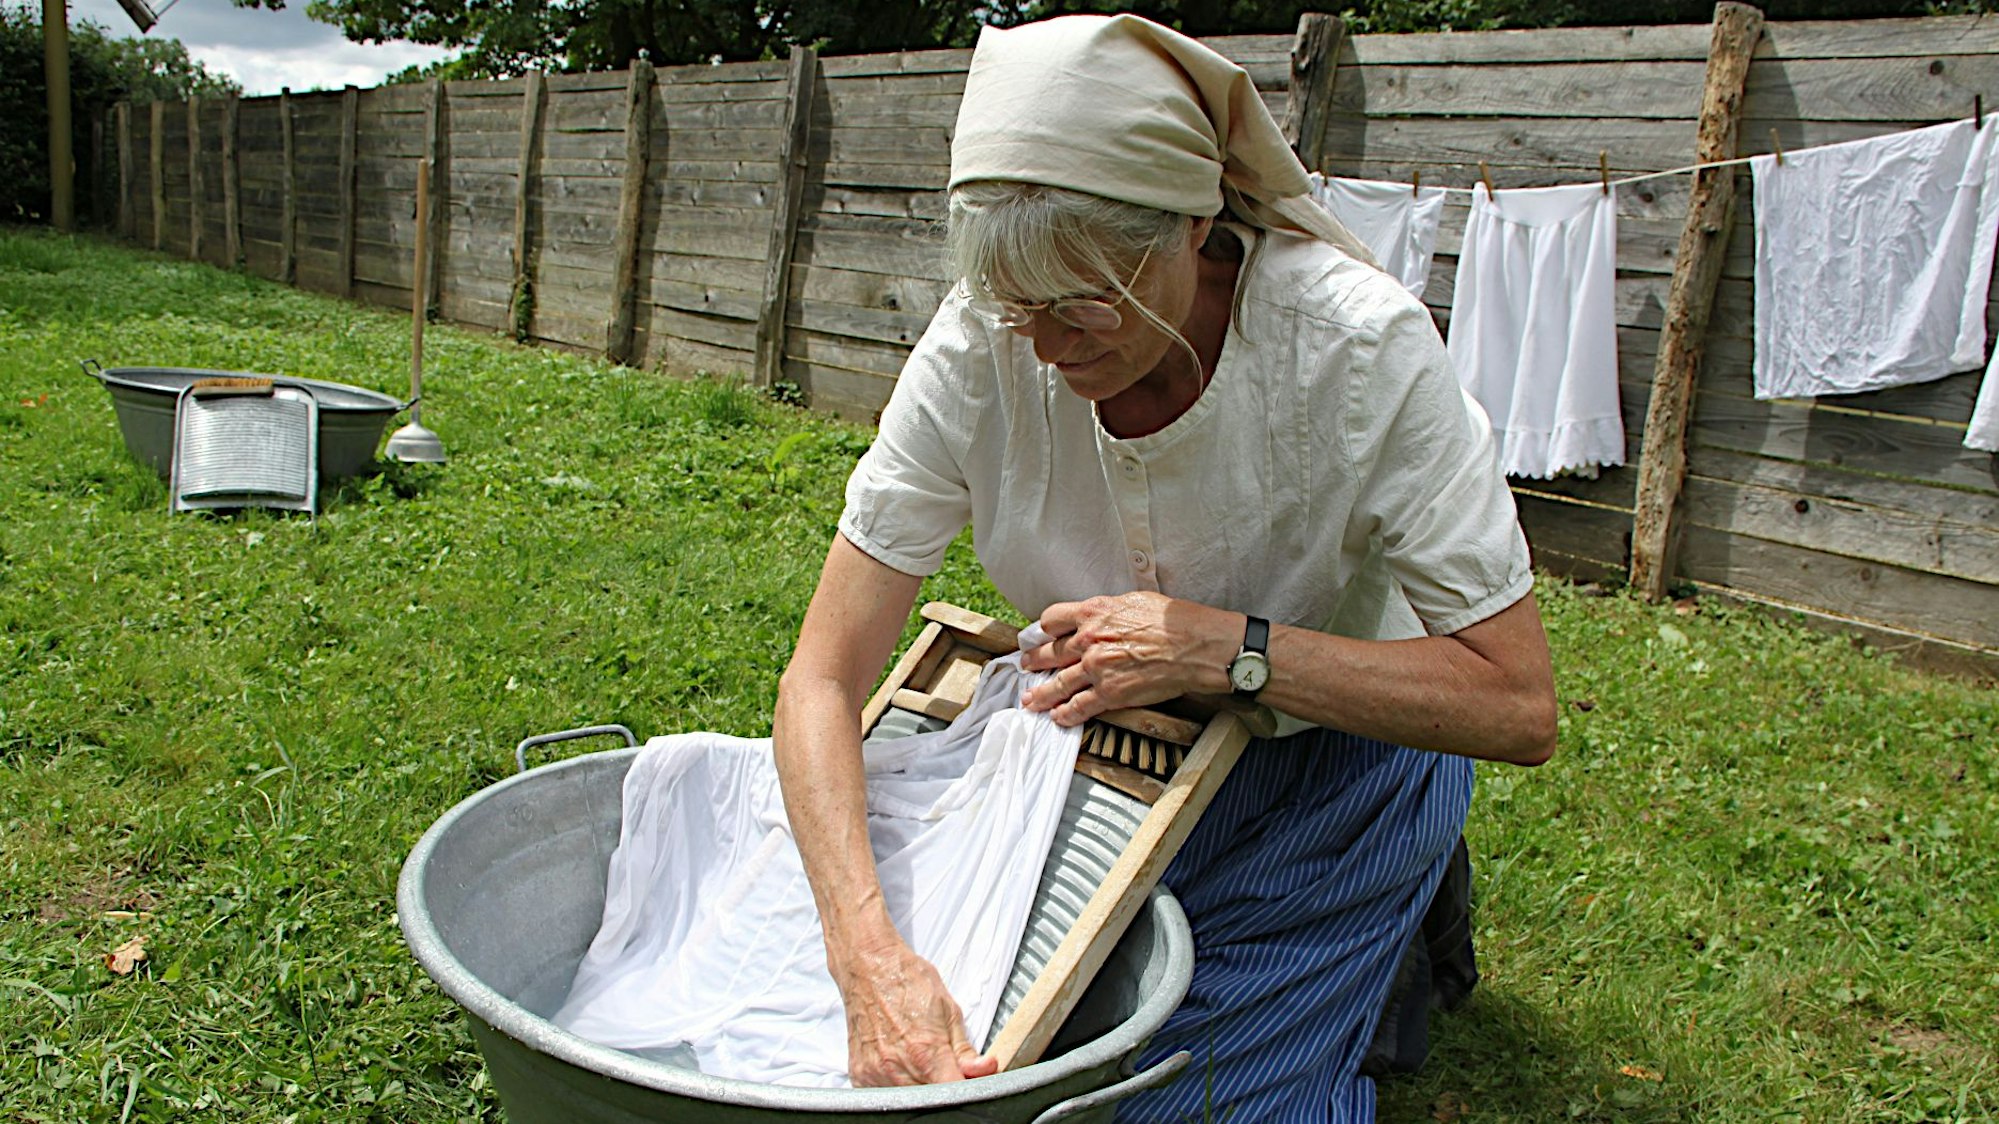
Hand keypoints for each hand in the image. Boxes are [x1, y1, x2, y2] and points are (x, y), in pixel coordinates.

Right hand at [836, 937, 998, 1085]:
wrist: (868, 966)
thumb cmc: (906, 981)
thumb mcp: (948, 1010)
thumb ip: (965, 1049)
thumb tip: (985, 1070)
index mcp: (925, 1052)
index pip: (954, 1092)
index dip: (966, 1090)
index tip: (968, 1081)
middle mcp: (897, 1067)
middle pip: (931, 1100)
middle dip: (943, 1087)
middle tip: (943, 1066)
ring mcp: (875, 1074)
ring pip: (909, 1099)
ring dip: (920, 1086)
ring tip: (918, 1058)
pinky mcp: (860, 1074)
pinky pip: (885, 1094)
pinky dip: (897, 1085)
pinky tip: (900, 1063)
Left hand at [1017, 592, 1237, 725]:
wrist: (1195, 645)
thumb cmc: (1173, 621)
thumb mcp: (1133, 601)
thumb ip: (1108, 612)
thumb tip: (1100, 618)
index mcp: (1093, 613)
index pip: (1052, 619)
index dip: (1043, 629)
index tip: (1040, 635)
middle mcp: (1088, 640)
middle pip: (1048, 652)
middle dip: (1033, 661)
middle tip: (1026, 666)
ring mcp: (1096, 669)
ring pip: (1058, 684)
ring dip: (1041, 694)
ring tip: (1030, 699)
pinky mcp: (1110, 694)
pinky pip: (1079, 707)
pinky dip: (1065, 714)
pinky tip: (1058, 717)